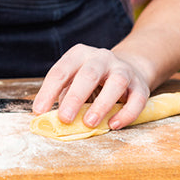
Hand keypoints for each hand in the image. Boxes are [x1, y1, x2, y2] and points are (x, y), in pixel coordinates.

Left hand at [32, 44, 150, 129]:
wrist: (128, 67)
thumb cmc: (92, 80)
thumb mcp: (74, 81)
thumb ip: (64, 96)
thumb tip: (50, 119)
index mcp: (79, 55)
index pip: (61, 71)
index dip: (48, 91)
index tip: (39, 111)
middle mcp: (101, 58)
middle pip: (89, 74)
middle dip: (75, 97)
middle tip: (65, 118)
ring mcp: (123, 69)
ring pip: (117, 82)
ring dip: (102, 104)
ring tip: (90, 123)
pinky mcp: (140, 84)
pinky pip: (137, 98)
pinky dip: (126, 113)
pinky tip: (114, 124)